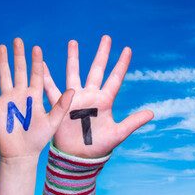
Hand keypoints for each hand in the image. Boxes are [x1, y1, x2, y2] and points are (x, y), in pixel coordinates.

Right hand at [0, 38, 74, 158]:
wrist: (20, 154)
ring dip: (3, 62)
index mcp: (35, 96)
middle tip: (18, 40)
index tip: (36, 47)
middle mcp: (21, 94)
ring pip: (4, 75)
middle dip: (19, 55)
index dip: (36, 61)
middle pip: (20, 70)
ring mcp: (8, 99)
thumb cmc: (38, 139)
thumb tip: (73, 91)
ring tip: (2, 47)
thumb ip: (61, 106)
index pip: (36, 74)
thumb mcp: (53, 122)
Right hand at [44, 36, 153, 157]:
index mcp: (105, 100)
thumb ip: (133, 122)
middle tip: (106, 37)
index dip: (121, 64)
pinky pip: (52, 88)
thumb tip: (152, 113)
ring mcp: (75, 99)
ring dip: (74, 58)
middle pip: (96, 69)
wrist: (78, 157)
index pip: (115, 78)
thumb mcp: (118, 134)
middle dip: (102, 54)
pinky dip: (47, 77)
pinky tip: (42, 64)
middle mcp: (91, 96)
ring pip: (74, 73)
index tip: (127, 49)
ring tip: (73, 41)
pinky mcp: (61, 105)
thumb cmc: (99, 147)